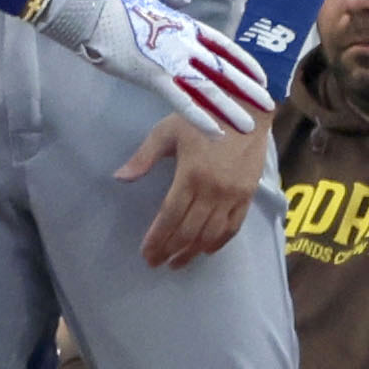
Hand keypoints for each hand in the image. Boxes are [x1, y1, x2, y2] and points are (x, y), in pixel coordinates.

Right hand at [32, 0, 273, 133]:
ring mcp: (172, 60)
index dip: (244, 62)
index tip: (260, 75)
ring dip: (232, 108)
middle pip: (224, 69)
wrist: (92, 11)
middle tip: (268, 104)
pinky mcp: (154, 77)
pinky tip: (217, 132)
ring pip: (210, 88)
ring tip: (250, 125)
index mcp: (185, 24)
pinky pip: (183, 101)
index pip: (224, 46)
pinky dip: (201, 118)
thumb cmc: (114, 1)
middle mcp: (186, 43)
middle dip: (248, 89)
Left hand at [119, 110, 273, 269]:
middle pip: (189, 231)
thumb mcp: (167, 131)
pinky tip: (206, 250)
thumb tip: (120, 178)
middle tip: (157, 262)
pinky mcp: (248, 195)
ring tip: (177, 262)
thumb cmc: (202, 115)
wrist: (246, 106)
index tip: (147, 254)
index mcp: (190, 175)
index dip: (157, 239)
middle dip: (171, 250)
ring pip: (210, 234)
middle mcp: (213, 191)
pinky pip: (233, 227)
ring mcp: (233, 195)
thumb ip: (144, 157)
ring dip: (192, 252)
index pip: (169, 216)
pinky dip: (218, 242)